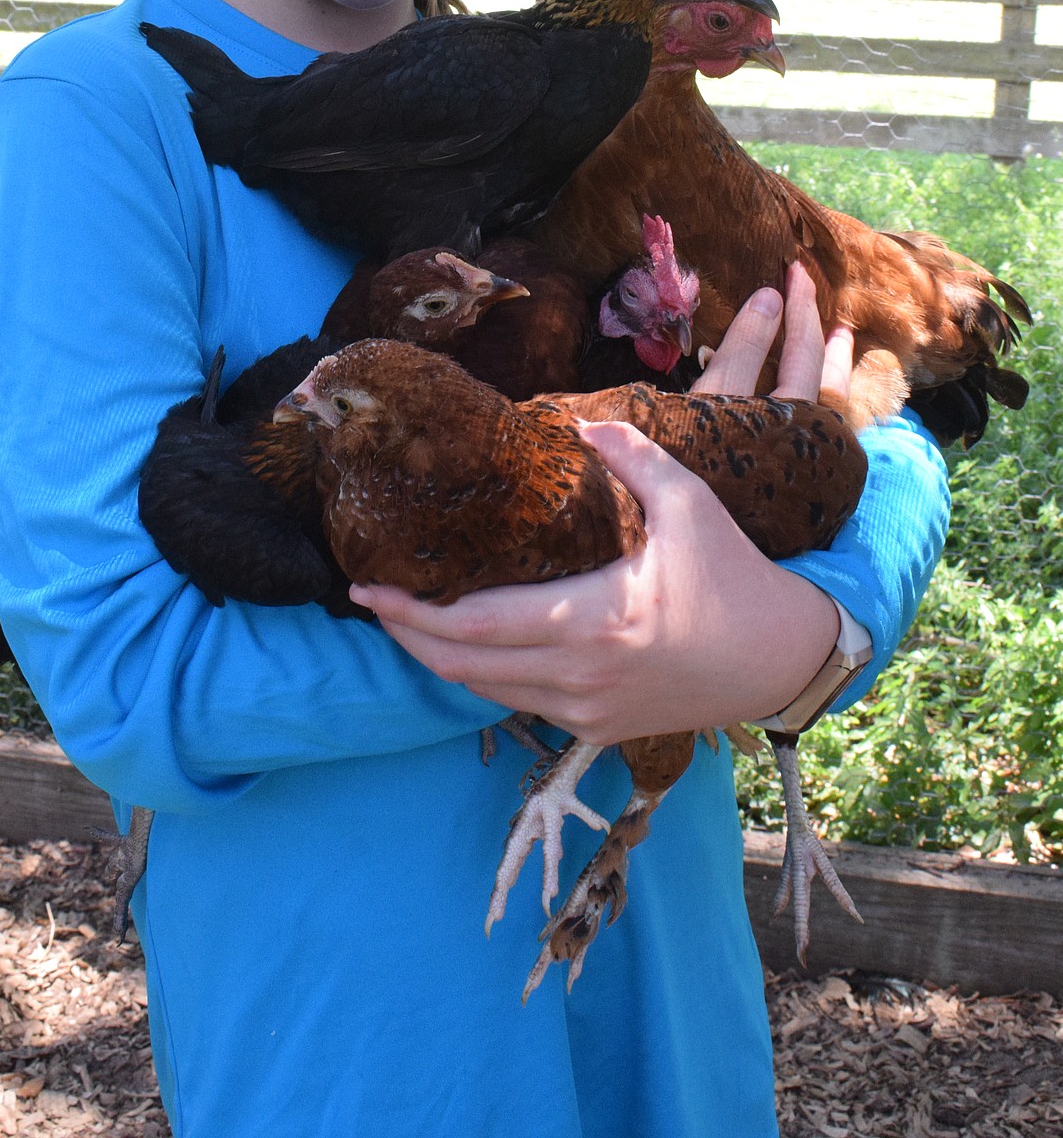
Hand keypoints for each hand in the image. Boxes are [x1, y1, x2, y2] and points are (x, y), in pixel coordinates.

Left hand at [349, 264, 851, 741]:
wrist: (781, 659)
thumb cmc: (736, 577)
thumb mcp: (692, 505)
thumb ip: (635, 457)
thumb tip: (580, 424)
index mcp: (593, 622)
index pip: (475, 626)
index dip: (412, 611)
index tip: (368, 588)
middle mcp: (579, 677)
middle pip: (462, 666)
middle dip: (407, 636)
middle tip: (368, 603)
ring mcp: (587, 710)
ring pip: (486, 692)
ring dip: (440, 659)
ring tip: (409, 619)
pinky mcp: (600, 726)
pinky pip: (521, 704)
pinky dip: (483, 676)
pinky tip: (471, 646)